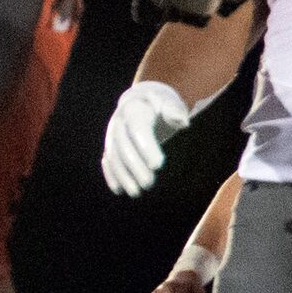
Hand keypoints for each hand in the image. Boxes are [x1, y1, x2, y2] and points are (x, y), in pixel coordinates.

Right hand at [101, 81, 193, 196]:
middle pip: (123, 146)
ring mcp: (111, 134)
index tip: (158, 166)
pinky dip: (112, 175)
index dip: (146, 147)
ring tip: (136, 193)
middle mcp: (119, 122)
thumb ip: (175, 111)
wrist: (141, 100)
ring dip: (123, 176)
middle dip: (135, 167)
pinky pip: (108, 161)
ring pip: (113, 156)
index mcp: (134, 109)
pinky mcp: (110, 145)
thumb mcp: (170, 102)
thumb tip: (183, 122)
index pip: (138, 129)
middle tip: (149, 184)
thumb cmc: (161, 104)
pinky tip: (119, 190)